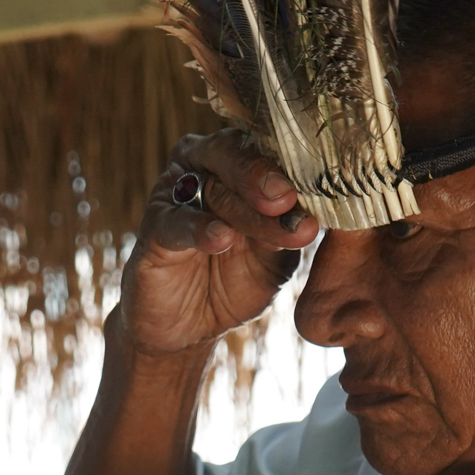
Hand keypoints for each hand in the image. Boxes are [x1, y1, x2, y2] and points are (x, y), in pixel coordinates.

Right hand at [117, 130, 324, 359]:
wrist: (189, 326)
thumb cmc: (234, 279)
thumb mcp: (274, 258)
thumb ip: (289, 232)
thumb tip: (317, 216)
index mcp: (237, 164)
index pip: (265, 149)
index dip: (292, 163)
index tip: (320, 183)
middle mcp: (202, 166)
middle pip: (234, 155)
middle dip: (264, 175)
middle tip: (287, 195)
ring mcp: (174, 194)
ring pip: (213, 189)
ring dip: (246, 208)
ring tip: (274, 214)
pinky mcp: (153, 228)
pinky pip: (177, 222)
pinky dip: (200, 228)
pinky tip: (221, 238)